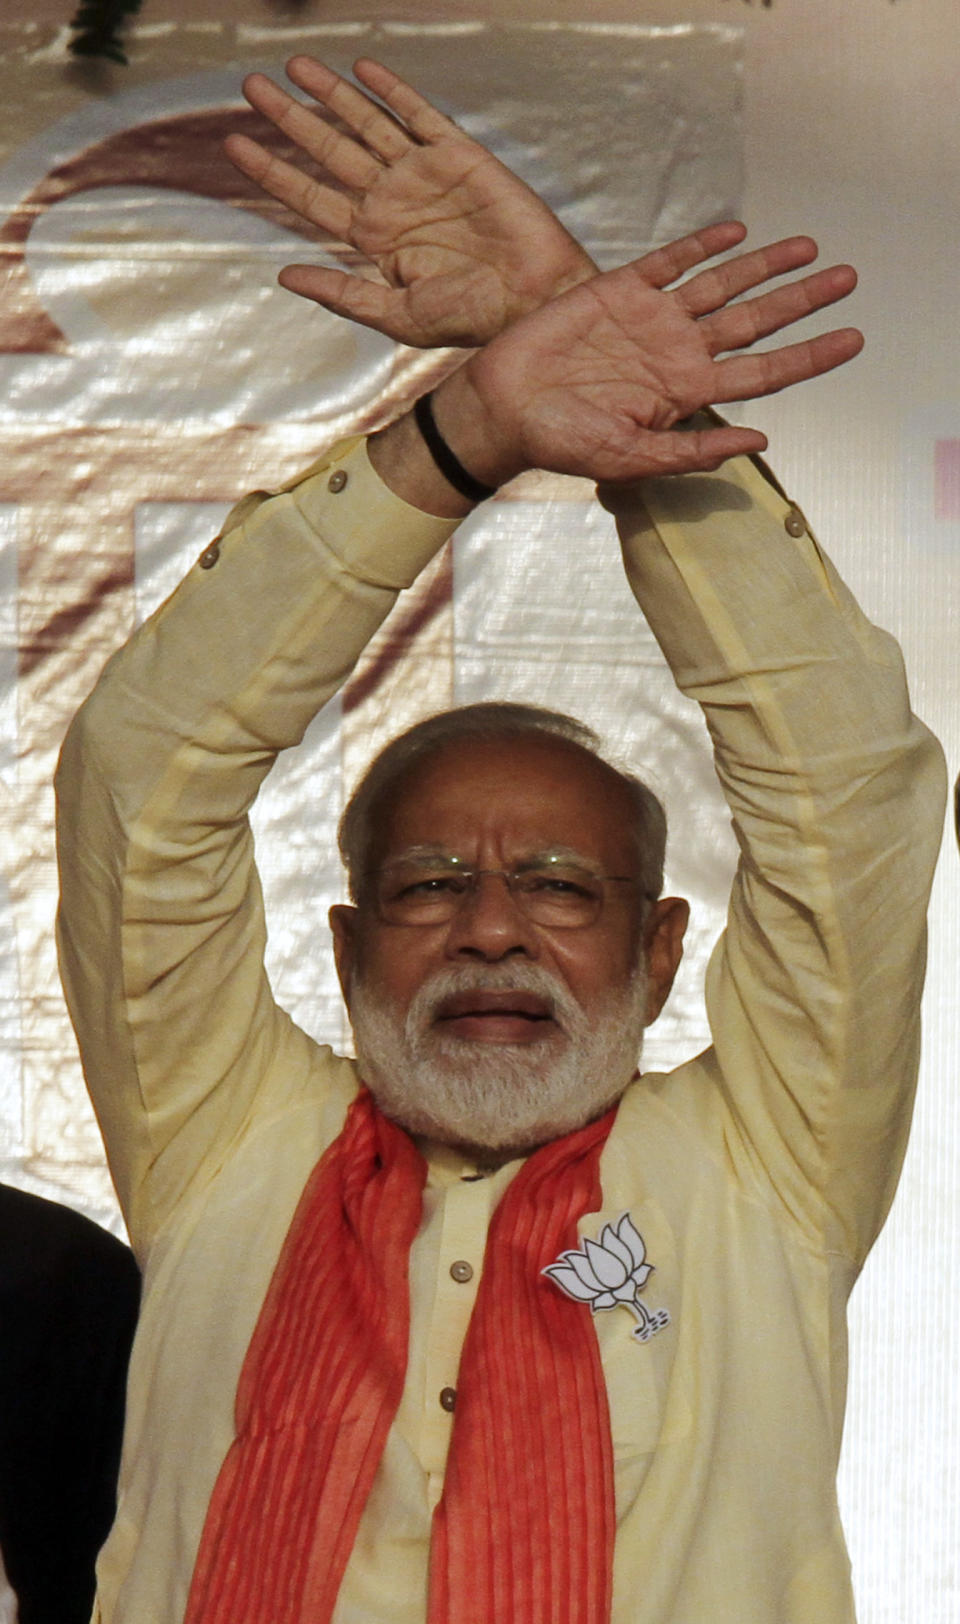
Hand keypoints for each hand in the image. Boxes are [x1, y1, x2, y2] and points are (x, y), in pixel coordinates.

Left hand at [225, 56, 595, 347]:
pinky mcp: (460, 154)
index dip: (272, 171)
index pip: (310, 197)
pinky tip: (362, 69)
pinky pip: (419, 114)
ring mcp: (424, 174)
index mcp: (374, 239)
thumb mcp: (396, 315)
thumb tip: (283, 276)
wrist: (532, 300)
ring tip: (293, 66)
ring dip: (330, 94)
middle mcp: (393, 201)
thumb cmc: (470, 319)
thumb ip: (341, 295)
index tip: (234, 145)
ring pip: (366, 123)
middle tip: (249, 87)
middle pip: (328, 150)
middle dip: (289, 119)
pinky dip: (392, 90)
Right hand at [434, 233, 862, 483]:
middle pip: (755, 321)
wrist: (505, 409)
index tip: (852, 341)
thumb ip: (692, 451)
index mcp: (686, 393)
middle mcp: (677, 352)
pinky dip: (702, 246)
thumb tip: (759, 440)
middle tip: (849, 278)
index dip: (809, 356)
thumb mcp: (631, 460)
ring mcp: (651, 319)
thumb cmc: (562, 443)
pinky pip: (669, 262)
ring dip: (765, 266)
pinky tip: (735, 233)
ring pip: (722, 286)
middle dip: (802, 300)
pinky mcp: (618, 290)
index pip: (764, 371)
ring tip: (808, 248)